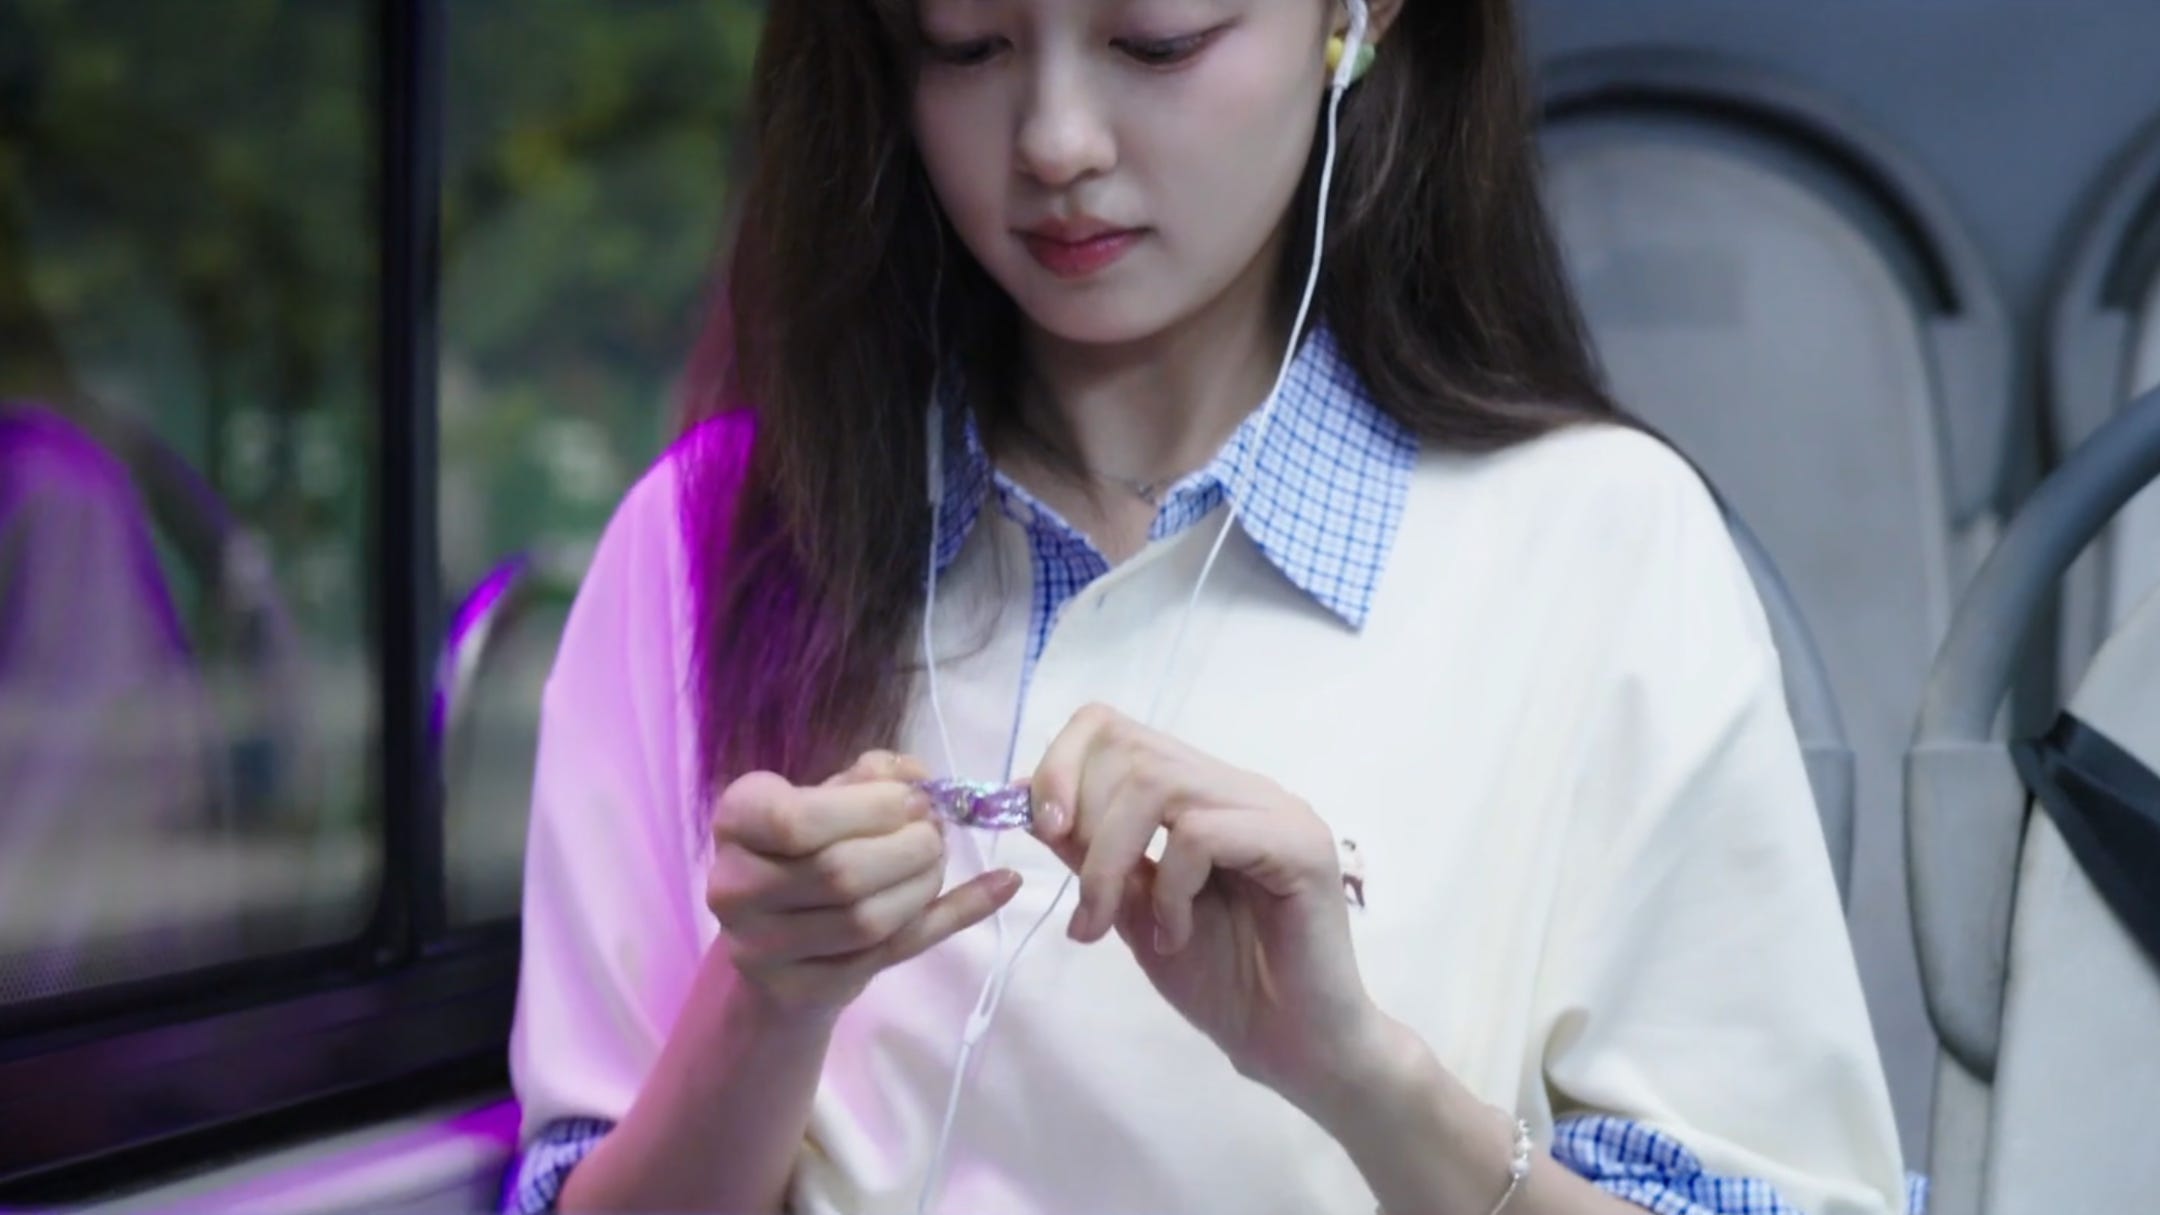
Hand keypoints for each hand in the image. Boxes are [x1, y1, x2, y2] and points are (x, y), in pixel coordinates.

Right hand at [708, 750, 1021, 1014]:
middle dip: (909, 847)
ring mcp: (763, 949)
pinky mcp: (801, 990)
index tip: (914, 799)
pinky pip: (891, 954)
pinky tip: (997, 886)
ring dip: (924, 883)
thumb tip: (919, 775)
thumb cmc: (804, 852)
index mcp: (735, 822)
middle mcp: (734, 887)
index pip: (796, 819)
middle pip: (840, 873)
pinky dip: (954, 917)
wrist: (774, 948)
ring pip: (866, 921)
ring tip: (938, 860)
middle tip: (936, 832)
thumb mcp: (826, 800)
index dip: (870, 808)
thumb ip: (870, 780)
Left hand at [1029, 705, 1386, 1109]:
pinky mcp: (1299, 845)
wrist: (1293, 1048)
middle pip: (1131, 748)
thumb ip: (1090, 853)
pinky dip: (1170, 889)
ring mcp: (1275, 810)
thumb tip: (1024, 799)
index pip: (1116, 728)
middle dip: (1082, 822)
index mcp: (1203, 794)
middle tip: (1087, 906)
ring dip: (1113, 860)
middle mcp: (1240, 788)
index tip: (1039, 829)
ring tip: (1117, 924)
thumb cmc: (1223, 983)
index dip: (1062, 765)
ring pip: (1159, 784)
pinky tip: (1178, 936)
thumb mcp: (1133, 909)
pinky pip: (1201, 834)